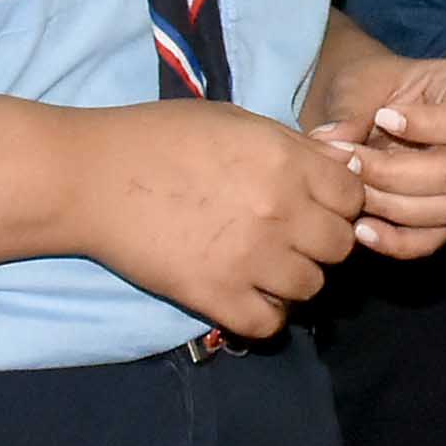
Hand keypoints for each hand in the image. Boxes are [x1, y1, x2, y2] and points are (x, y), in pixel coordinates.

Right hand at [76, 102, 365, 338]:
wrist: (92, 178)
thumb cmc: (161, 138)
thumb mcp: (236, 122)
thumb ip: (292, 146)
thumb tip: (343, 166)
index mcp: (285, 162)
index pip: (353, 197)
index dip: (339, 202)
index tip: (315, 204)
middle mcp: (278, 211)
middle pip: (340, 246)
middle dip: (321, 241)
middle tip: (291, 237)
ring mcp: (249, 258)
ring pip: (311, 287)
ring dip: (293, 279)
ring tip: (266, 266)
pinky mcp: (216, 295)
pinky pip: (269, 323)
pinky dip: (265, 315)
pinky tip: (248, 296)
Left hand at [309, 50, 445, 258]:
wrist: (358, 110)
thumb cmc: (366, 87)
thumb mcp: (357, 83)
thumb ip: (349, 109)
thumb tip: (332, 142)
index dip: (429, 125)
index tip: (382, 117)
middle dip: (394, 174)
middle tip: (349, 164)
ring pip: (445, 210)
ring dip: (391, 207)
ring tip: (350, 194)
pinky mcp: (444, 216)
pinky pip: (432, 239)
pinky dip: (396, 242)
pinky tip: (361, 230)